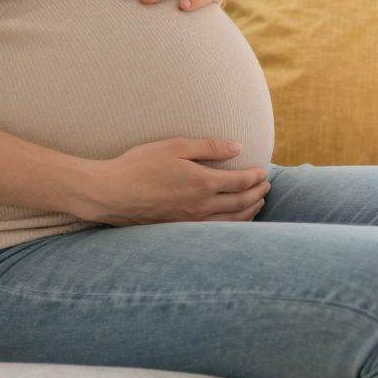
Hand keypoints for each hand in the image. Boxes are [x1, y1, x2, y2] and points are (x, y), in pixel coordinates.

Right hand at [78, 137, 269, 224]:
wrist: (110, 193)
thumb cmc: (139, 165)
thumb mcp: (175, 146)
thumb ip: (208, 147)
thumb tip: (237, 147)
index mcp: (203, 183)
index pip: (240, 182)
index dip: (256, 177)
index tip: (264, 172)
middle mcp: (201, 206)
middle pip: (241, 203)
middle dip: (257, 194)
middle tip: (267, 186)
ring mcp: (191, 222)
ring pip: (231, 222)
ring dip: (249, 212)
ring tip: (258, 204)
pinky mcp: (179, 231)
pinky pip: (215, 231)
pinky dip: (232, 226)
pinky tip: (233, 222)